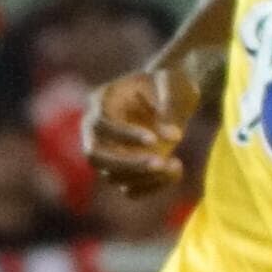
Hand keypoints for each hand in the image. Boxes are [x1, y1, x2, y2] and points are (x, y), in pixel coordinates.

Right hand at [84, 61, 201, 196]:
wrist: (172, 93)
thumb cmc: (170, 82)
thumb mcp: (175, 82)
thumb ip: (171, 104)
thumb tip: (172, 137)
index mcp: (103, 100)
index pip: (101, 124)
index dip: (124, 135)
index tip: (154, 139)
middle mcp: (97, 130)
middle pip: (95, 156)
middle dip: (126, 164)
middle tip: (160, 163)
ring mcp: (108, 152)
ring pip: (111, 176)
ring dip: (143, 176)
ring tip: (176, 165)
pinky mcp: (123, 169)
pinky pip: (128, 189)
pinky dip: (150, 187)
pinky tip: (176, 172)